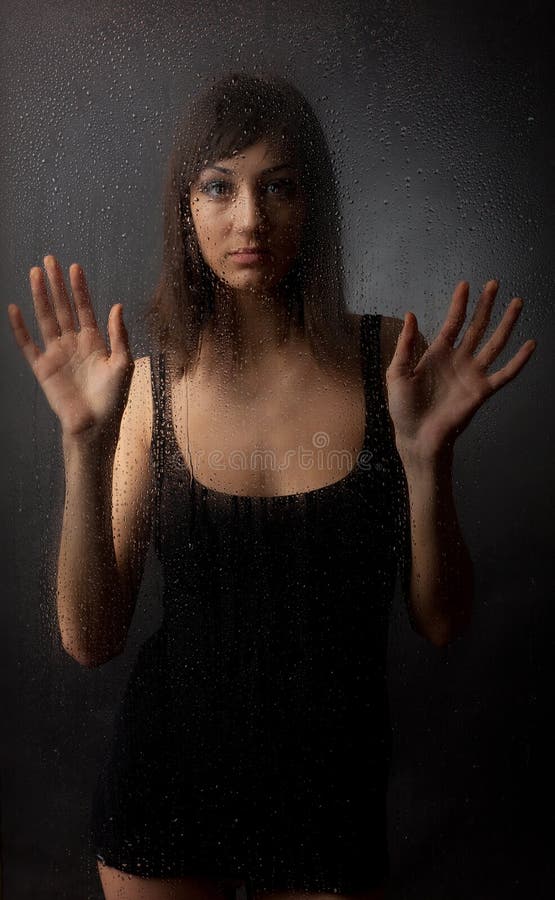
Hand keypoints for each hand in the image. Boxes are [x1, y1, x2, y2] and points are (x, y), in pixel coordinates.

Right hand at [7, 255, 133, 445]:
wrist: (95, 426)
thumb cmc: (114, 399)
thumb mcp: (123, 364)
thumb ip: (119, 335)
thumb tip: (117, 306)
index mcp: (94, 342)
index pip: (84, 308)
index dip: (79, 289)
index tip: (74, 267)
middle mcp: (74, 344)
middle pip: (62, 308)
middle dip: (56, 284)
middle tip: (49, 260)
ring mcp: (57, 354)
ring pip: (45, 319)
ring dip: (40, 297)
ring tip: (34, 274)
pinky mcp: (42, 368)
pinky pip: (28, 344)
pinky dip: (20, 328)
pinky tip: (14, 309)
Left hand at [385, 279, 536, 460]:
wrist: (416, 437)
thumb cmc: (404, 409)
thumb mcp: (397, 373)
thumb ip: (405, 345)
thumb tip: (410, 315)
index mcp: (437, 354)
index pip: (452, 322)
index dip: (459, 304)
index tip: (466, 284)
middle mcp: (458, 360)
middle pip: (476, 326)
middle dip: (486, 305)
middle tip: (494, 284)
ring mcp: (472, 375)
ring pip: (494, 343)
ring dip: (506, 324)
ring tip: (517, 303)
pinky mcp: (482, 392)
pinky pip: (505, 374)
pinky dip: (518, 361)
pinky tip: (530, 345)